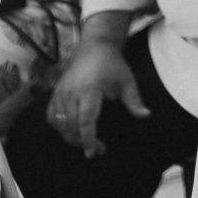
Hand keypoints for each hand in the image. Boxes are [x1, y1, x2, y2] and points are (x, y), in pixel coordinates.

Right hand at [46, 39, 148, 157]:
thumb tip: (146, 115)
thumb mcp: (127, 80)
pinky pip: (51, 116)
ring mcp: (60, 92)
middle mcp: (71, 91)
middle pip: (71, 125)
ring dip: (71, 137)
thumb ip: (134, 100)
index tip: (93, 152)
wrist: (94, 45)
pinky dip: (59, 127)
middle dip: (83, 142)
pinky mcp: (55, 92)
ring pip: (60, 123)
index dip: (88, 139)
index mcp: (89, 89)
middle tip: (99, 149)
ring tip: (87, 142)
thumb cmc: (112, 64)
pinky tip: (71, 131)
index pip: (85, 120)